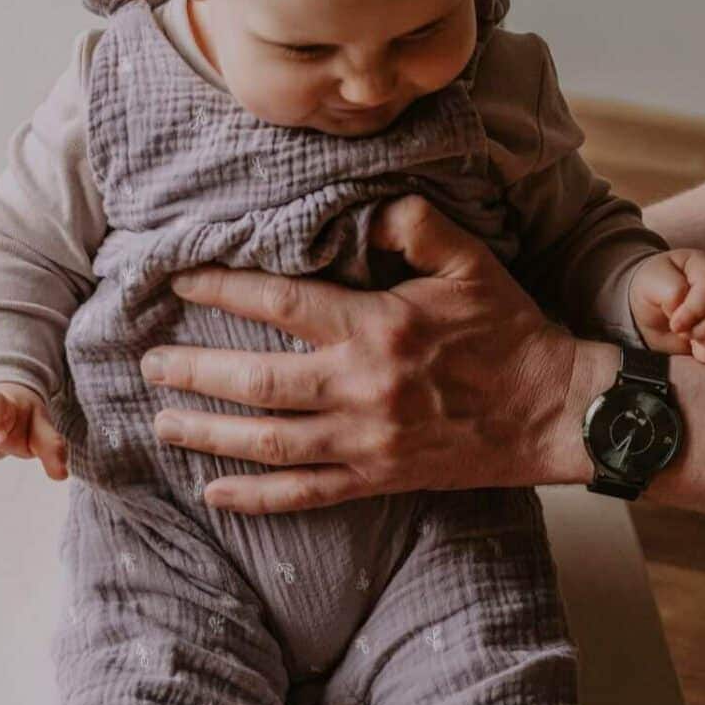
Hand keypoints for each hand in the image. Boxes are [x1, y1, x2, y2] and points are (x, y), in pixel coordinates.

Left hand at [141, 195, 611, 513]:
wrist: (555, 413)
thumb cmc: (511, 332)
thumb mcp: (472, 263)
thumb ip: (417, 225)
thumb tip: (369, 206)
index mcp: (379, 327)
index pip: (282, 304)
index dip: (224, 289)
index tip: (182, 282)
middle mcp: (363, 387)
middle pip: (257, 381)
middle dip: (194, 371)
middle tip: (149, 362)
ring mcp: (367, 441)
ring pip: (269, 442)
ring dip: (209, 434)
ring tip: (163, 420)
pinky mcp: (378, 478)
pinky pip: (305, 494)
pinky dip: (255, 498)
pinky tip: (213, 493)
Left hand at [629, 246, 704, 364]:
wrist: (648, 312)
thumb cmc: (651, 290)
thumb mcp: (651, 282)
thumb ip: (671, 290)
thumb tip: (688, 310)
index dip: (695, 308)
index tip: (675, 324)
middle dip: (702, 327)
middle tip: (679, 330)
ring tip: (688, 336)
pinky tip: (696, 348)